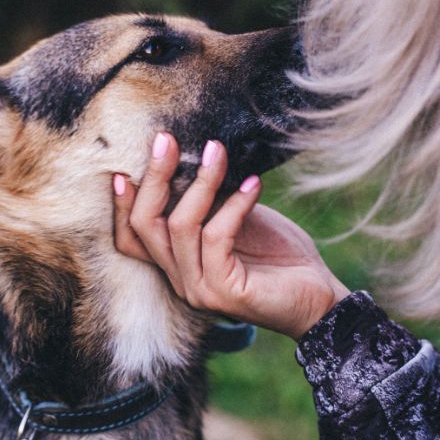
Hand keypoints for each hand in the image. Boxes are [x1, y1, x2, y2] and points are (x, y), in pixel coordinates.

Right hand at [113, 133, 349, 339]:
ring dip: (200, 183)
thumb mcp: (237, 219)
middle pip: (145, 226)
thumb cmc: (279, 256)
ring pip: (180, 227)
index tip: (123, 169)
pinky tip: (253, 184)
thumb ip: (211, 200)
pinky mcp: (224, 292)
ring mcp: (199, 289)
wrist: (318, 299)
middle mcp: (180, 280)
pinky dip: (234, 205)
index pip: (130, 239)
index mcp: (177, 264)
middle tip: (166, 140)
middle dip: (154, 179)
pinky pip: (216, 236)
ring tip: (218, 151)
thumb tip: (198, 153)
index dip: (121, 206)